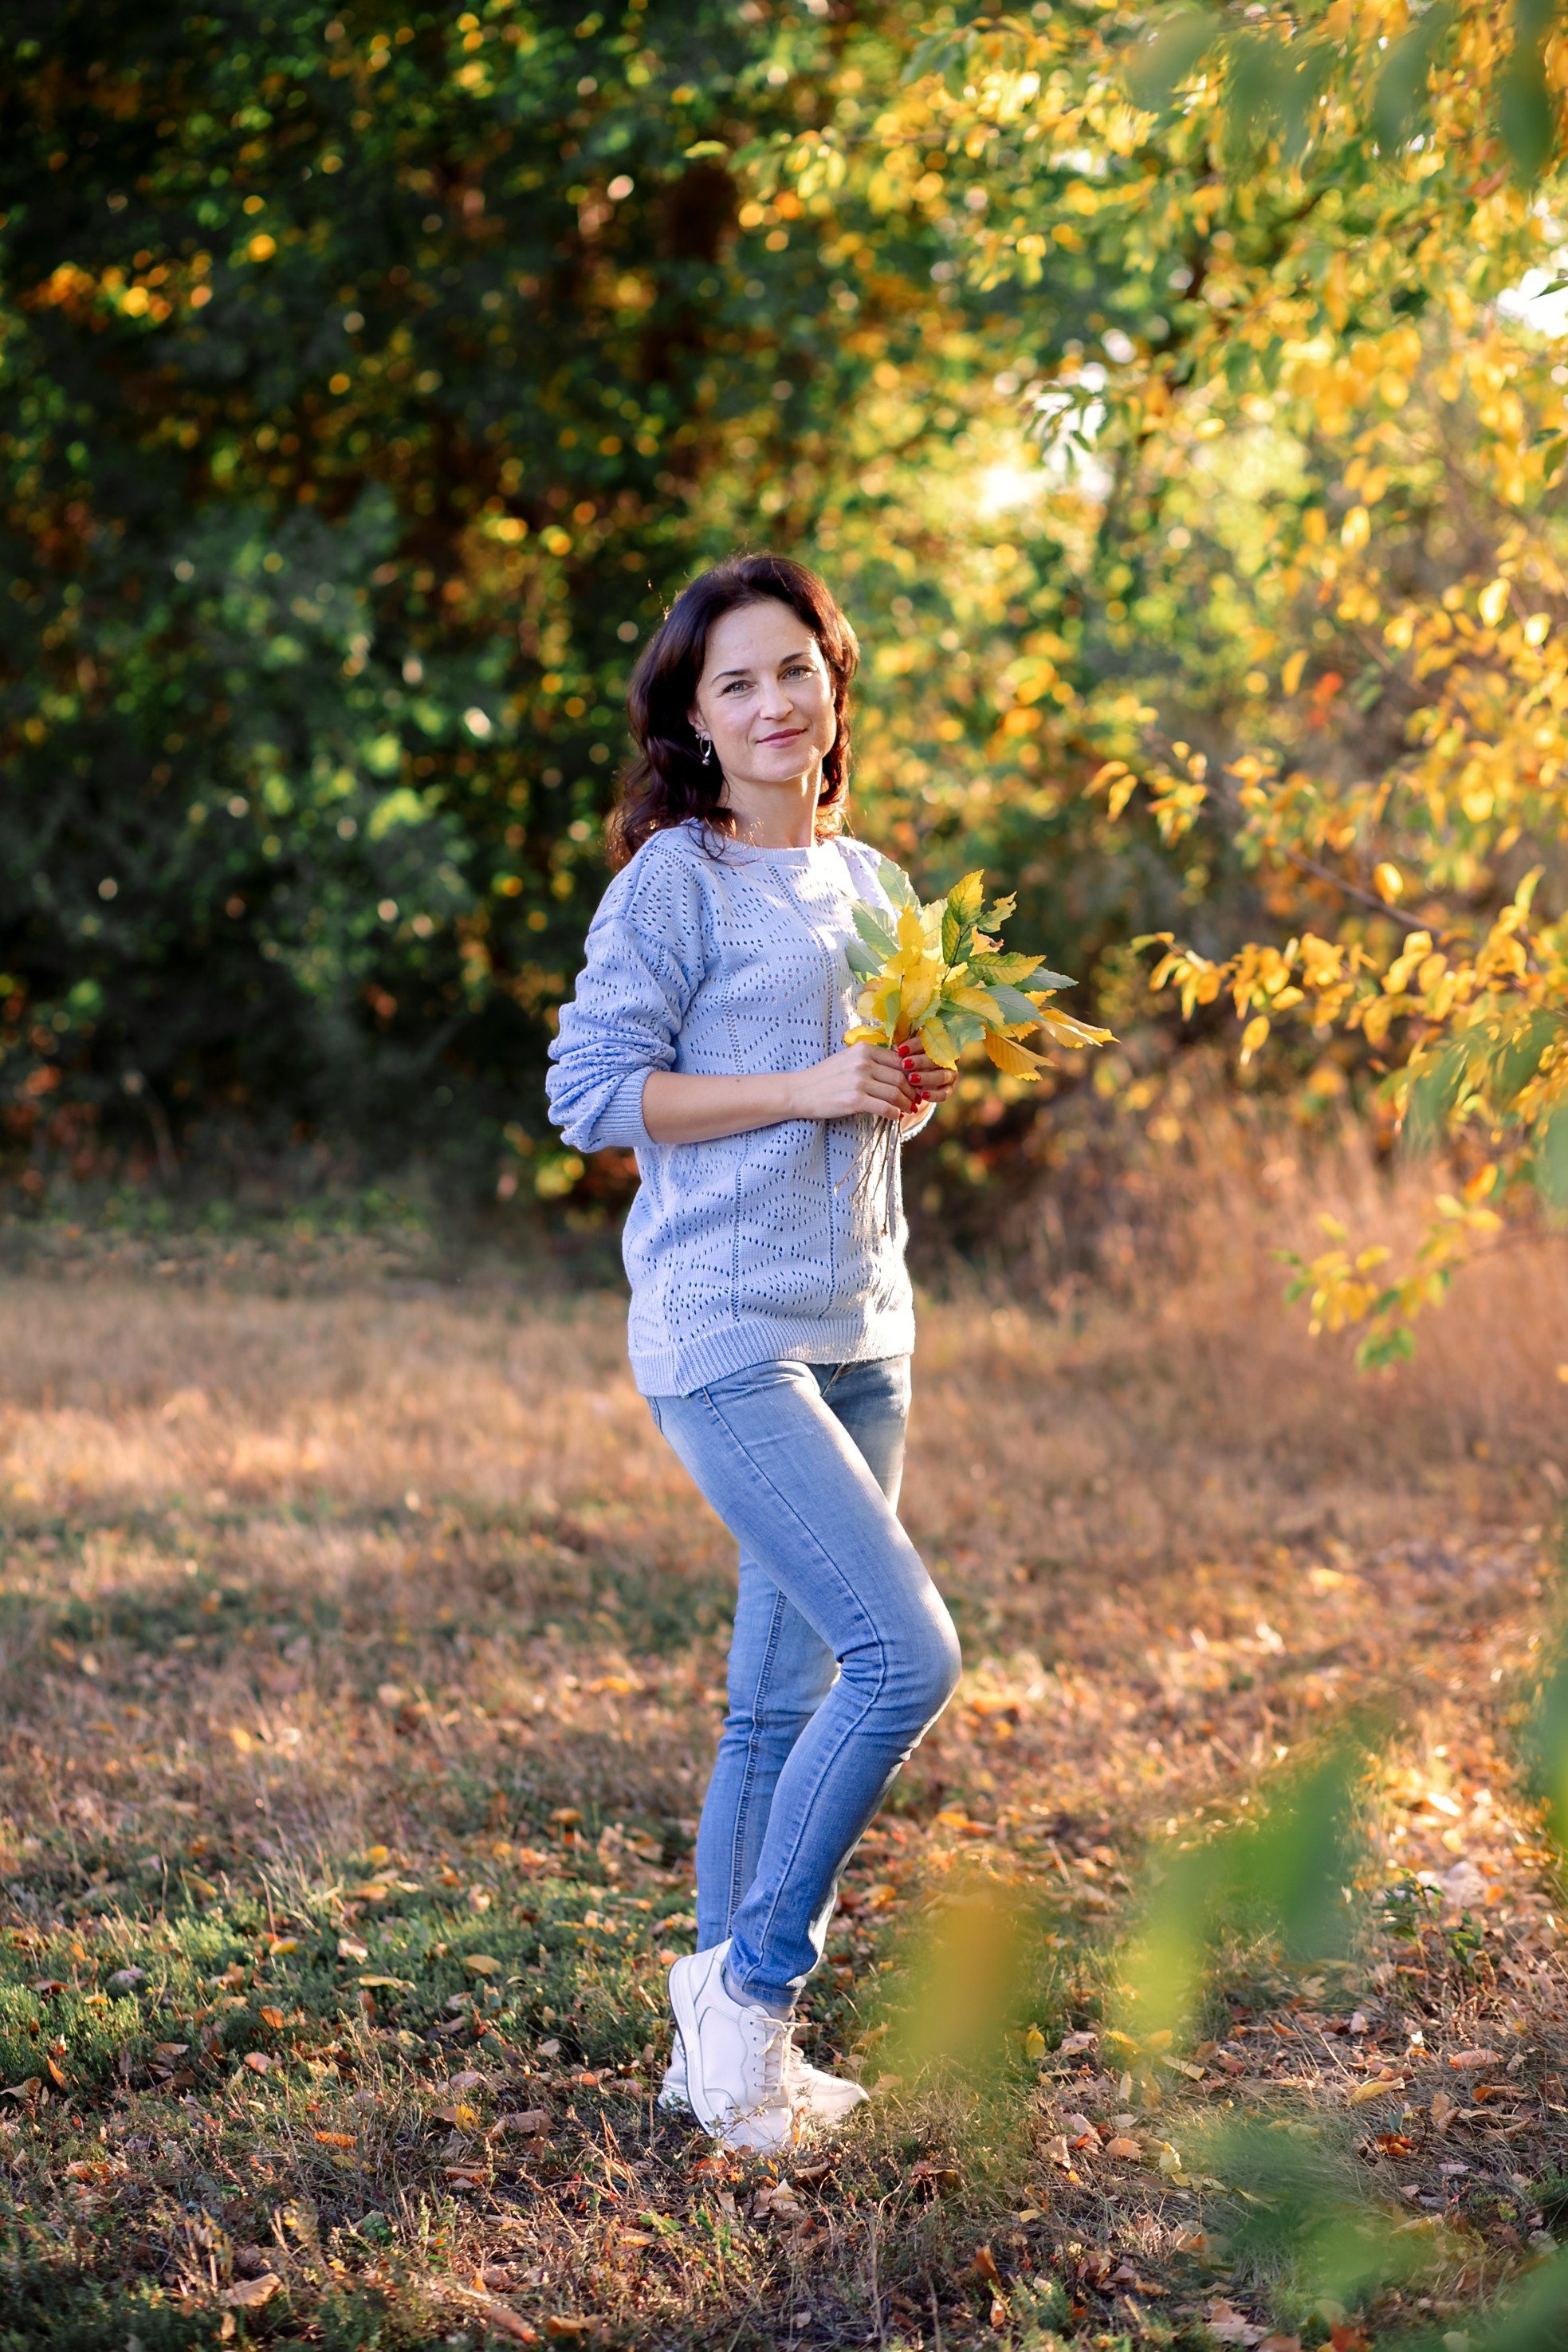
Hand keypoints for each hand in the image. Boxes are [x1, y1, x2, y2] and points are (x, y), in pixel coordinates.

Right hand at [788, 1042, 914, 1121]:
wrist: (799, 1092)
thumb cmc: (825, 1077)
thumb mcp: (848, 1059)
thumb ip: (870, 1060)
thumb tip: (899, 1068)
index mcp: (863, 1049)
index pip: (899, 1060)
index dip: (911, 1074)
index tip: (915, 1084)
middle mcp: (863, 1062)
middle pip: (900, 1077)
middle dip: (912, 1091)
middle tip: (915, 1100)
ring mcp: (859, 1081)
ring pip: (895, 1092)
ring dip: (906, 1103)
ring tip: (908, 1109)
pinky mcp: (854, 1100)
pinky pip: (884, 1107)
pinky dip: (894, 1113)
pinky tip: (896, 1117)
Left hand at [896, 1040, 956, 1116]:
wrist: (917, 1083)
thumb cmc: (910, 1063)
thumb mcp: (907, 1055)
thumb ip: (905, 1052)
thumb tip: (898, 1051)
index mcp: (939, 1045)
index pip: (929, 1042)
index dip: (914, 1045)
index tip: (900, 1051)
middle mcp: (948, 1059)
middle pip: (938, 1058)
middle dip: (921, 1061)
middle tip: (905, 1064)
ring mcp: (950, 1075)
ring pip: (942, 1076)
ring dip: (927, 1077)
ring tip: (911, 1079)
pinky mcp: (949, 1090)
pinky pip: (944, 1093)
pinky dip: (934, 1094)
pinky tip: (922, 1094)